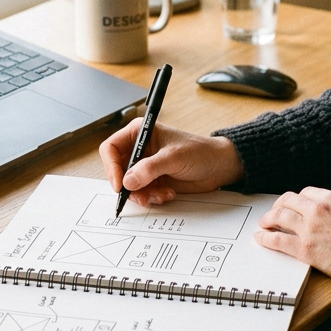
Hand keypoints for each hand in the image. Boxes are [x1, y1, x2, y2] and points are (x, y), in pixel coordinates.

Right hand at [99, 118, 244, 206]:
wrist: (219, 167)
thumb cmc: (200, 152)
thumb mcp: (174, 158)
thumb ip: (149, 169)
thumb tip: (128, 181)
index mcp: (139, 133)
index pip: (111, 148)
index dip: (112, 167)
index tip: (120, 184)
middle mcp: (139, 149)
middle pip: (117, 170)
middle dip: (129, 185)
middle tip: (141, 195)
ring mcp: (145, 166)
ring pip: (129, 185)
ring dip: (143, 194)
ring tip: (161, 194)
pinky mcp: (153, 180)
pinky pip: (141, 193)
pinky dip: (151, 197)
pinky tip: (167, 194)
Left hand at [255, 187, 330, 284]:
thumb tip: (327, 215)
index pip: (305, 193)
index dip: (295, 201)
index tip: (291, 206)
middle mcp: (318, 209)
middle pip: (287, 201)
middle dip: (278, 206)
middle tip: (273, 214)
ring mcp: (309, 228)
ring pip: (278, 217)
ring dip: (267, 220)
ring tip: (264, 224)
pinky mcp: (304, 248)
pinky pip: (277, 240)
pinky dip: (265, 238)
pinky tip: (261, 238)